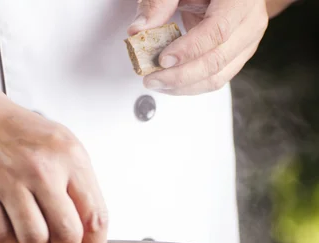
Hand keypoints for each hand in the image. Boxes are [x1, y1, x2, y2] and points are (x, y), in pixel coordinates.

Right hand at [0, 98, 109, 242]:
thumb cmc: (25, 142)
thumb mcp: (66, 160)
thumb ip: (86, 207)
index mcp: (70, 158)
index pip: (95, 217)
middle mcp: (40, 168)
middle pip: (67, 235)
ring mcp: (7, 180)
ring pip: (34, 241)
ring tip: (31, 228)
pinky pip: (2, 239)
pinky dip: (8, 241)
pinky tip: (9, 223)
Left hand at [127, 0, 268, 94]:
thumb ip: (160, 1)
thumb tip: (138, 30)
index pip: (217, 30)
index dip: (189, 50)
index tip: (163, 59)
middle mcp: (250, 21)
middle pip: (217, 60)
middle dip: (180, 76)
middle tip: (152, 78)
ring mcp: (247, 41)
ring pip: (218, 77)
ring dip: (184, 87)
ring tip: (159, 83)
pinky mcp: (239, 55)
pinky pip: (217, 78)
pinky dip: (192, 85)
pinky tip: (172, 83)